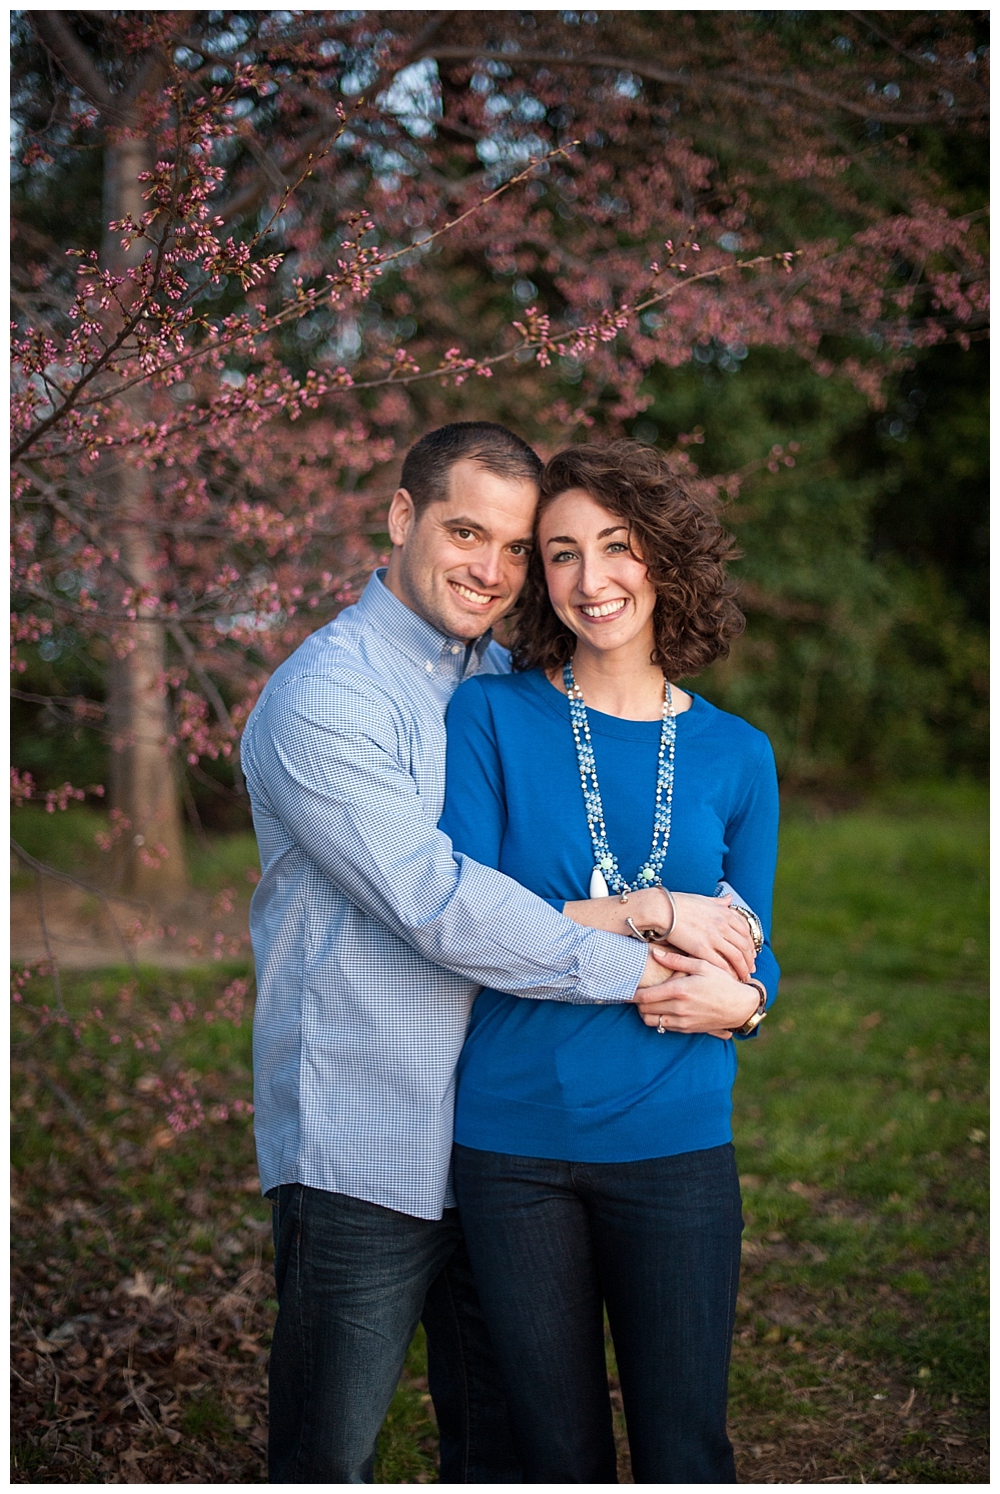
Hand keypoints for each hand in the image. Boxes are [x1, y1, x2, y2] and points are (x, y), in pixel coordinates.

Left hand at [634, 949, 760, 1038]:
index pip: (645, 997)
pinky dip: (658, 1019)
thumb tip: (655, 953)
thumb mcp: (702, 965)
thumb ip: (676, 961)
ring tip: (648, 1001)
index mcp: (680, 991)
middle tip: (636, 991)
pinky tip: (662, 1008)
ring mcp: (683, 1021)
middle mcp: (679, 1009)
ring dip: (646, 1012)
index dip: (631, 994)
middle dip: (637, 1002)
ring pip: (652, 1022)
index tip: (625, 987)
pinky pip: (664, 1028)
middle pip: (644, 1010)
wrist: (740, 1006)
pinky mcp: (687, 1029)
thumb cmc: (722, 982)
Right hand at [667, 891, 756, 980]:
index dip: (750, 945)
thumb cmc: (678, 903)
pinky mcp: (702, 948)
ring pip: (736, 956)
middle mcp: (722, 924)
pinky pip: (721, 964)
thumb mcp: (703, 899)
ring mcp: (713, 937)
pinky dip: (728, 973)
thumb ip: (718, 901)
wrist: (661, 908)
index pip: (745, 931)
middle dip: (749, 959)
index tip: (751, 954)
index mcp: (724, 912)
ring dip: (742, 969)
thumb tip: (729, 898)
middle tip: (750, 969)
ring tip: (743, 977)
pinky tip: (729, 979)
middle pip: (744, 945)